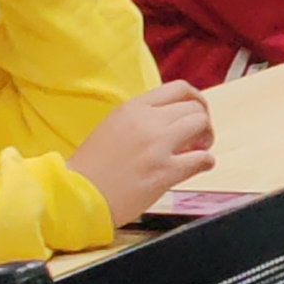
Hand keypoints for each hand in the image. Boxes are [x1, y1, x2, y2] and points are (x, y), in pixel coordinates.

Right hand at [71, 79, 215, 221]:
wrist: (77, 194)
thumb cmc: (92, 166)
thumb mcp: (113, 126)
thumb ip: (142, 118)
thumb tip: (174, 118)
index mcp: (133, 108)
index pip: (180, 89)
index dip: (196, 100)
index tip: (198, 112)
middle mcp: (147, 122)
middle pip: (194, 108)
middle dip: (202, 121)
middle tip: (198, 138)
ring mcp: (156, 146)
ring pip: (201, 125)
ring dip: (206, 138)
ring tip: (198, 150)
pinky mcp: (163, 171)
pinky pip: (201, 158)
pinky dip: (207, 161)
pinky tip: (202, 166)